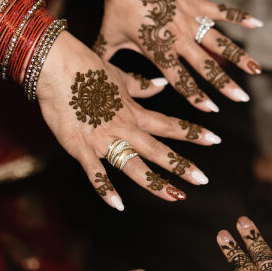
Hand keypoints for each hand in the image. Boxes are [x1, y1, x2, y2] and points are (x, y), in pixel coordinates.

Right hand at [37, 32, 220, 208]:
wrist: (56, 65)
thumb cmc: (87, 67)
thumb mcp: (119, 76)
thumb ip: (141, 86)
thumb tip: (162, 85)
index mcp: (133, 112)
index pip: (169, 125)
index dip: (192, 133)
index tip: (215, 139)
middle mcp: (124, 127)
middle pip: (157, 149)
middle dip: (181, 165)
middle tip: (203, 180)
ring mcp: (103, 139)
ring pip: (134, 164)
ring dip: (155, 182)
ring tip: (175, 195)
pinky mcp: (80, 147)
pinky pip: (95, 172)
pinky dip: (105, 189)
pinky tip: (118, 204)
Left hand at [94, 0, 264, 112]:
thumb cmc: (117, 2)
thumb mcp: (109, 36)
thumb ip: (106, 59)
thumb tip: (95, 79)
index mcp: (157, 49)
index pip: (179, 78)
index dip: (195, 95)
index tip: (212, 109)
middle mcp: (177, 37)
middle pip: (205, 65)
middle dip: (224, 83)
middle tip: (242, 99)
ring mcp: (190, 18)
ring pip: (219, 42)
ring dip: (239, 56)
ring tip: (256, 70)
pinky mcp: (196, 1)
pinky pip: (222, 11)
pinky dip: (240, 17)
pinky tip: (258, 24)